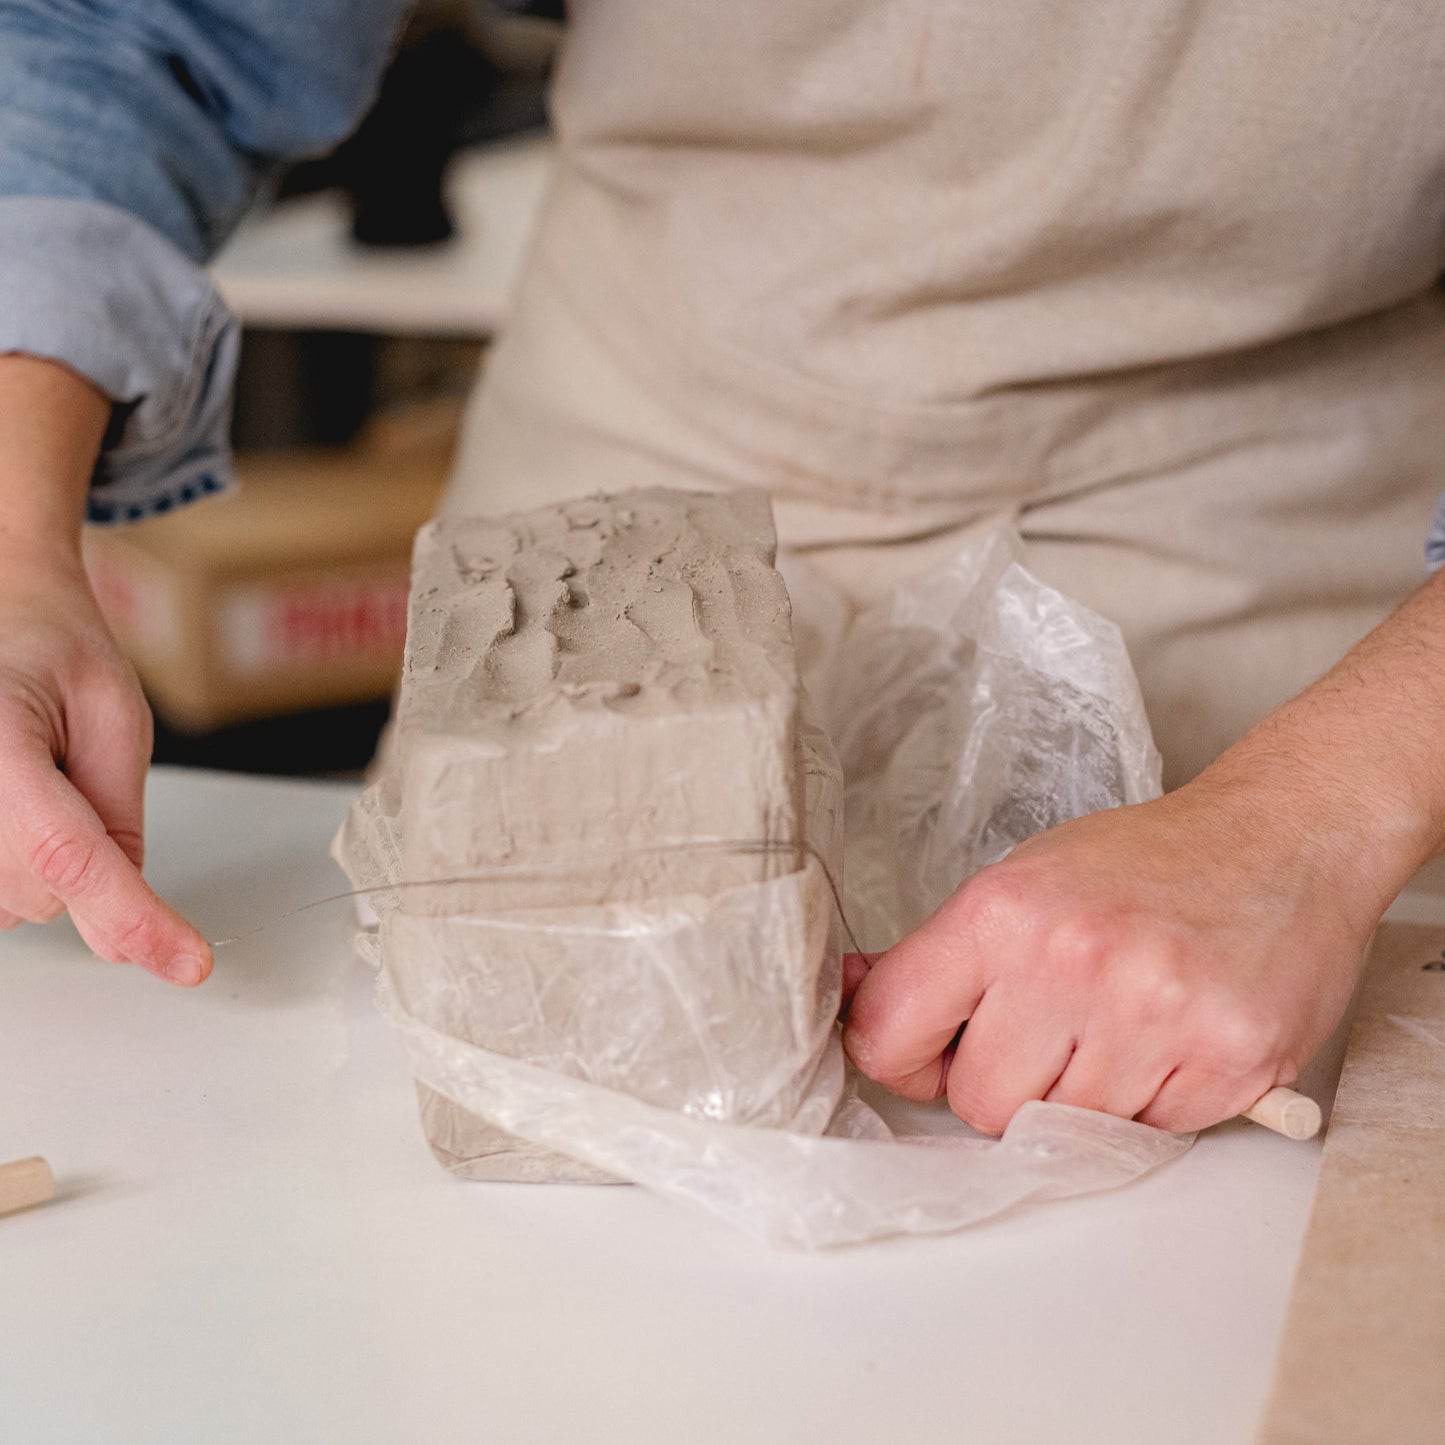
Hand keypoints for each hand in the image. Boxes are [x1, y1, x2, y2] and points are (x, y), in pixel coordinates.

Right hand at [0, 354, 210, 985]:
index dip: (134, 919)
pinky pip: (0, 895)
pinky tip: (13, 805)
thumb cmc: (46, 649)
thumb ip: (120, 810)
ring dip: (48, 856)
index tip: (189, 962)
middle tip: (61, 762)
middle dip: (85, 845)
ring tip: (28, 776)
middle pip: (50, 890)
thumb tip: (126, 906)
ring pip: (22, 901)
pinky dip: (21, 862)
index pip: (72, 857)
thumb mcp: (113, 711)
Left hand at [841, 771, 1376, 1133]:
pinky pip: (1149, 1134)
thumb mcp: (1022, 881)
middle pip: (979, 1105)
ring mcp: (1155, 1017)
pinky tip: (1170, 1038)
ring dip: (1082, 1096)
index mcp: (1003, 913)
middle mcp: (1073, 963)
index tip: (923, 1052)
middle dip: (1003, 1085)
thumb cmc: (1145, 861)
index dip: (900, 1057)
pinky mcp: (1231, 1062)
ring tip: (1119, 1024)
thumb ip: (939, 957)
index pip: (890, 1033)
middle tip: (1046, 1033)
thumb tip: (850, 997)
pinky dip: (1152, 1103)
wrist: (1281, 839)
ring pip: (1064, 1130)